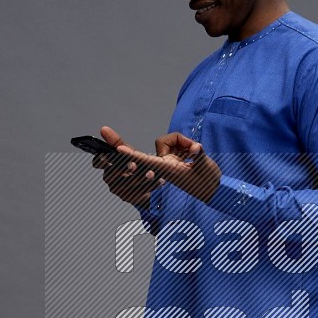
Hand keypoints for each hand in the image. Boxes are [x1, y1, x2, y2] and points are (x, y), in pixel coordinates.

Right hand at [93, 128, 161, 207]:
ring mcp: (119, 190)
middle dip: (124, 169)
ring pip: (128, 184)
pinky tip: (159, 180)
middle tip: (134, 164)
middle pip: (113, 174)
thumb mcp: (126, 152)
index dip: (101, 160)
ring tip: (151, 173)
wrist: (144, 184)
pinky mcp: (130, 198)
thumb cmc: (133, 166)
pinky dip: (150, 186)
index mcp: (106, 166)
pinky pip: (140, 192)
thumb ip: (116, 141)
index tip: (108, 156)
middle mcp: (109, 179)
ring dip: (140, 178)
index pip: (97, 163)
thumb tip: (104, 129)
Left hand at [101, 125, 221, 203]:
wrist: (213, 187)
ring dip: (182, 142)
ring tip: (196, 152)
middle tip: (105, 130)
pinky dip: (185, 142)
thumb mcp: (206, 168)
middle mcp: (163, 164)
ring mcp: (166, 160)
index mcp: (167, 170)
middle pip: (149, 147)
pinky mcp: (171, 156)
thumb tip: (196, 148)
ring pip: (166, 141)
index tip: (118, 150)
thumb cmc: (208, 180)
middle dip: (131, 142)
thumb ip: (200, 156)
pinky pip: (173, 141)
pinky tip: (195, 152)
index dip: (131, 155)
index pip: (145, 161)